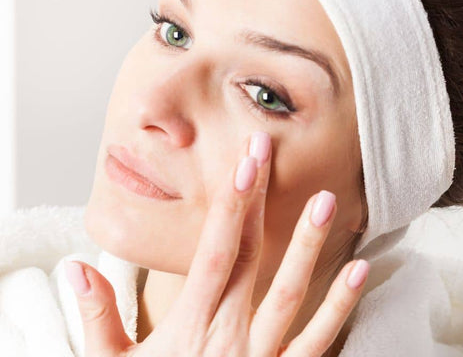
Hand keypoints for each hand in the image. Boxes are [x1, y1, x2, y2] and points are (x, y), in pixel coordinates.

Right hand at [65, 131, 369, 355]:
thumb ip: (98, 318)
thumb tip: (76, 266)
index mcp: (190, 325)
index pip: (213, 252)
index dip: (228, 206)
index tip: (241, 165)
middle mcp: (229, 335)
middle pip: (248, 256)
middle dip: (258, 201)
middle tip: (268, 152)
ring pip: (289, 293)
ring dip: (308, 246)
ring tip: (326, 202)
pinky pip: (318, 341)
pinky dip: (340, 307)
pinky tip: (359, 271)